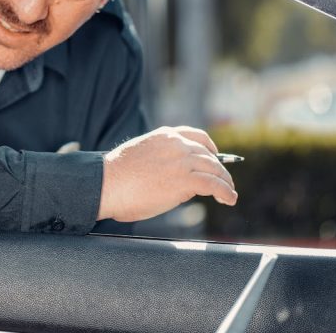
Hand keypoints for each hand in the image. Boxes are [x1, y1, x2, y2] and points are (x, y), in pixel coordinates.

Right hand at [97, 126, 237, 221]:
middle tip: (224, 181)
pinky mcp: (185, 180)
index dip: (210, 147)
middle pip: (208, 155)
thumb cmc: (115, 176)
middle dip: (219, 169)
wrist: (105, 184)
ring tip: (229, 193)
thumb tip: (172, 175)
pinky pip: (214, 185)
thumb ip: (159, 159)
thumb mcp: (141, 156)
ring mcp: (182, 162)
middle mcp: (176, 144)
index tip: (215, 155)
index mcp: (164, 136)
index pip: (196, 136)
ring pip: (215, 170)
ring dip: (225, 182)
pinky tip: (229, 199)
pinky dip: (226, 192)